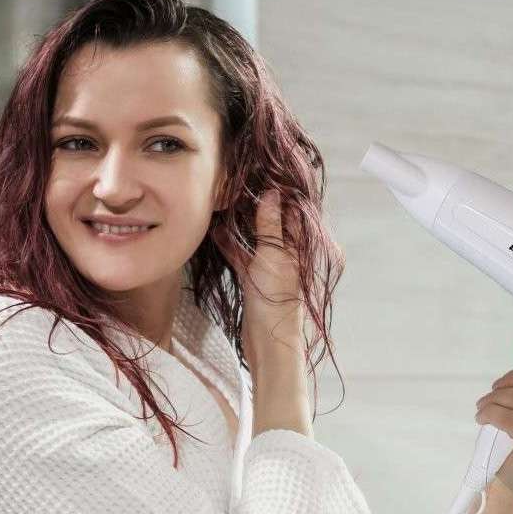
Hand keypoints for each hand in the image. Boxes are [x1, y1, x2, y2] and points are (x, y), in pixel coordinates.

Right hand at [215, 187, 304, 366]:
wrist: (268, 341)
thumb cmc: (277, 299)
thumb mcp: (273, 256)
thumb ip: (271, 226)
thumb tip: (272, 193)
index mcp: (298, 245)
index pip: (291, 210)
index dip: (279, 191)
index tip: (261, 172)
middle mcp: (286, 252)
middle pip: (271, 221)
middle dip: (255, 204)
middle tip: (235, 182)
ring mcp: (269, 265)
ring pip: (253, 237)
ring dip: (239, 223)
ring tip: (220, 201)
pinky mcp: (253, 278)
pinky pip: (241, 254)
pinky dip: (229, 244)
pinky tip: (213, 230)